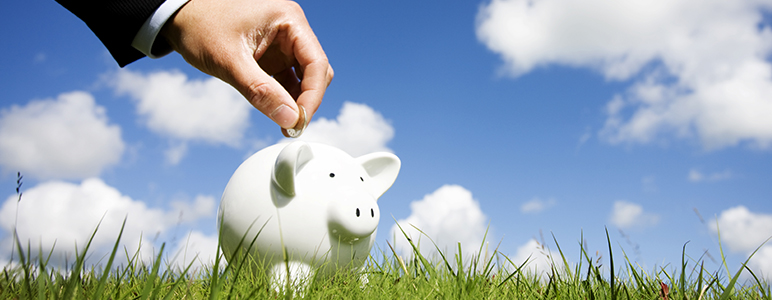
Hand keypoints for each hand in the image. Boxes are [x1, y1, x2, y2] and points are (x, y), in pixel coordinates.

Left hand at [160, 0, 332, 135]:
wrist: (178, 18)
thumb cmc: (200, 26)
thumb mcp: (229, 61)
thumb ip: (260, 91)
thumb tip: (290, 119)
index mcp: (287, 20)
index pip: (316, 62)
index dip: (313, 95)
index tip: (300, 120)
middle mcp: (291, 29)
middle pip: (316, 71)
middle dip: (307, 100)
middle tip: (292, 125)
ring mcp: (283, 43)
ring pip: (305, 78)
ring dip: (297, 102)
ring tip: (284, 125)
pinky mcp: (273, 56)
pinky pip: (288, 80)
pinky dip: (285, 98)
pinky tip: (277, 113)